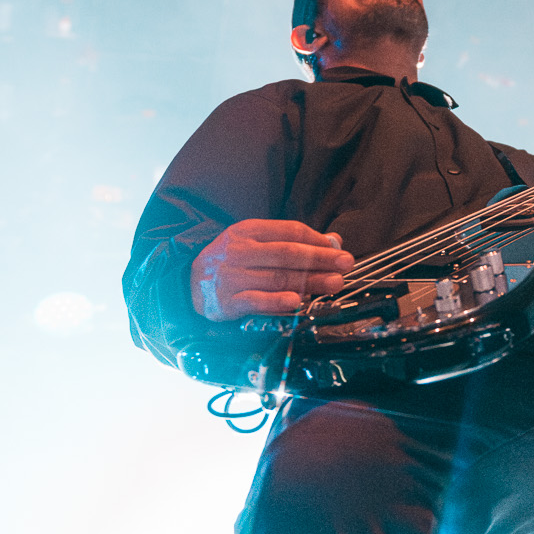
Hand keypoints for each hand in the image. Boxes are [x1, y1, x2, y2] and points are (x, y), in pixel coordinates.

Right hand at [191, 219, 353, 320]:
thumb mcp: (256, 243)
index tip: (339, 250)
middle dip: (320, 260)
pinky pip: (256, 301)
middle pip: (287, 254)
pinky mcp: (226, 302)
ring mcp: (231, 276)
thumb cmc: (231, 262)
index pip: (289, 232)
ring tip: (333, 284)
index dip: (317, 241)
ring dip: (310, 282)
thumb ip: (292, 241)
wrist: (187, 284)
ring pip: (277, 278)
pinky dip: (278, 302)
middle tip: (345, 265)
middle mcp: (239, 251)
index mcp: (248, 231)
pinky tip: (297, 302)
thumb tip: (333, 241)